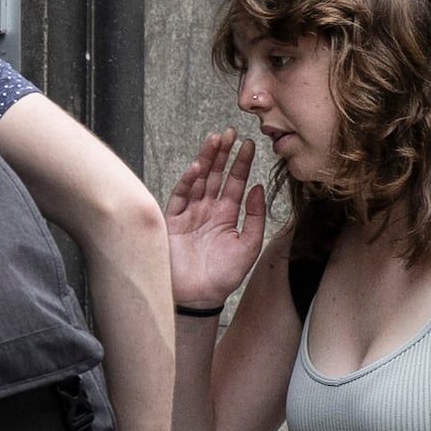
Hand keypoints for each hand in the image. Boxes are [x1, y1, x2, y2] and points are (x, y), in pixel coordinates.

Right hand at [163, 129, 275, 314]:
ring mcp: (189, 214)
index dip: (242, 163)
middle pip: (215, 175)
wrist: (198, 298)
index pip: (235, 183)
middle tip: (230, 132)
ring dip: (206, 160)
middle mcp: (207, 211)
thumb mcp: (249, 246)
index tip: (249, 144)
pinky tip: (197, 168)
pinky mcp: (173, 222)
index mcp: (226, 215)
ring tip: (215, 140)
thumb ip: (255, 217)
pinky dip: (188, 182)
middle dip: (223, 154)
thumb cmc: (223, 277)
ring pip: (198, 180)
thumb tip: (258, 188)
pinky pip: (180, 197)